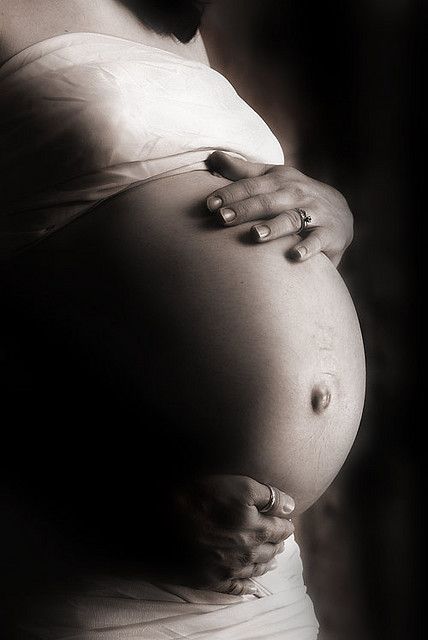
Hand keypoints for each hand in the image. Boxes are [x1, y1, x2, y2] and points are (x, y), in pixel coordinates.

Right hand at [172, 475, 294, 595]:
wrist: (158, 522)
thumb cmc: (198, 497)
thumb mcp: (237, 485)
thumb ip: (268, 496)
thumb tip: (291, 507)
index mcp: (257, 528)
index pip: (281, 527)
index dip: (285, 521)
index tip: (286, 519)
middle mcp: (247, 552)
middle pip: (271, 549)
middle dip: (278, 542)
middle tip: (281, 537)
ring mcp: (229, 569)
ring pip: (257, 569)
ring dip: (267, 562)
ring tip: (272, 559)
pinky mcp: (211, 580)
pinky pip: (235, 588)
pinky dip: (246, 586)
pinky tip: (249, 585)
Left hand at [205, 151, 353, 266]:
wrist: (340, 211)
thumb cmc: (295, 195)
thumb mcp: (273, 178)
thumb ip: (243, 171)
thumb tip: (213, 157)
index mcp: (280, 180)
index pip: (251, 186)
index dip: (230, 194)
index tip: (209, 204)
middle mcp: (296, 194)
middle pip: (267, 201)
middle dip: (245, 209)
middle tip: (222, 218)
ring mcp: (315, 213)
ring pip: (292, 219)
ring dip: (274, 227)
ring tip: (256, 235)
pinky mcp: (329, 234)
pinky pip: (317, 241)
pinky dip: (307, 248)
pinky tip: (294, 256)